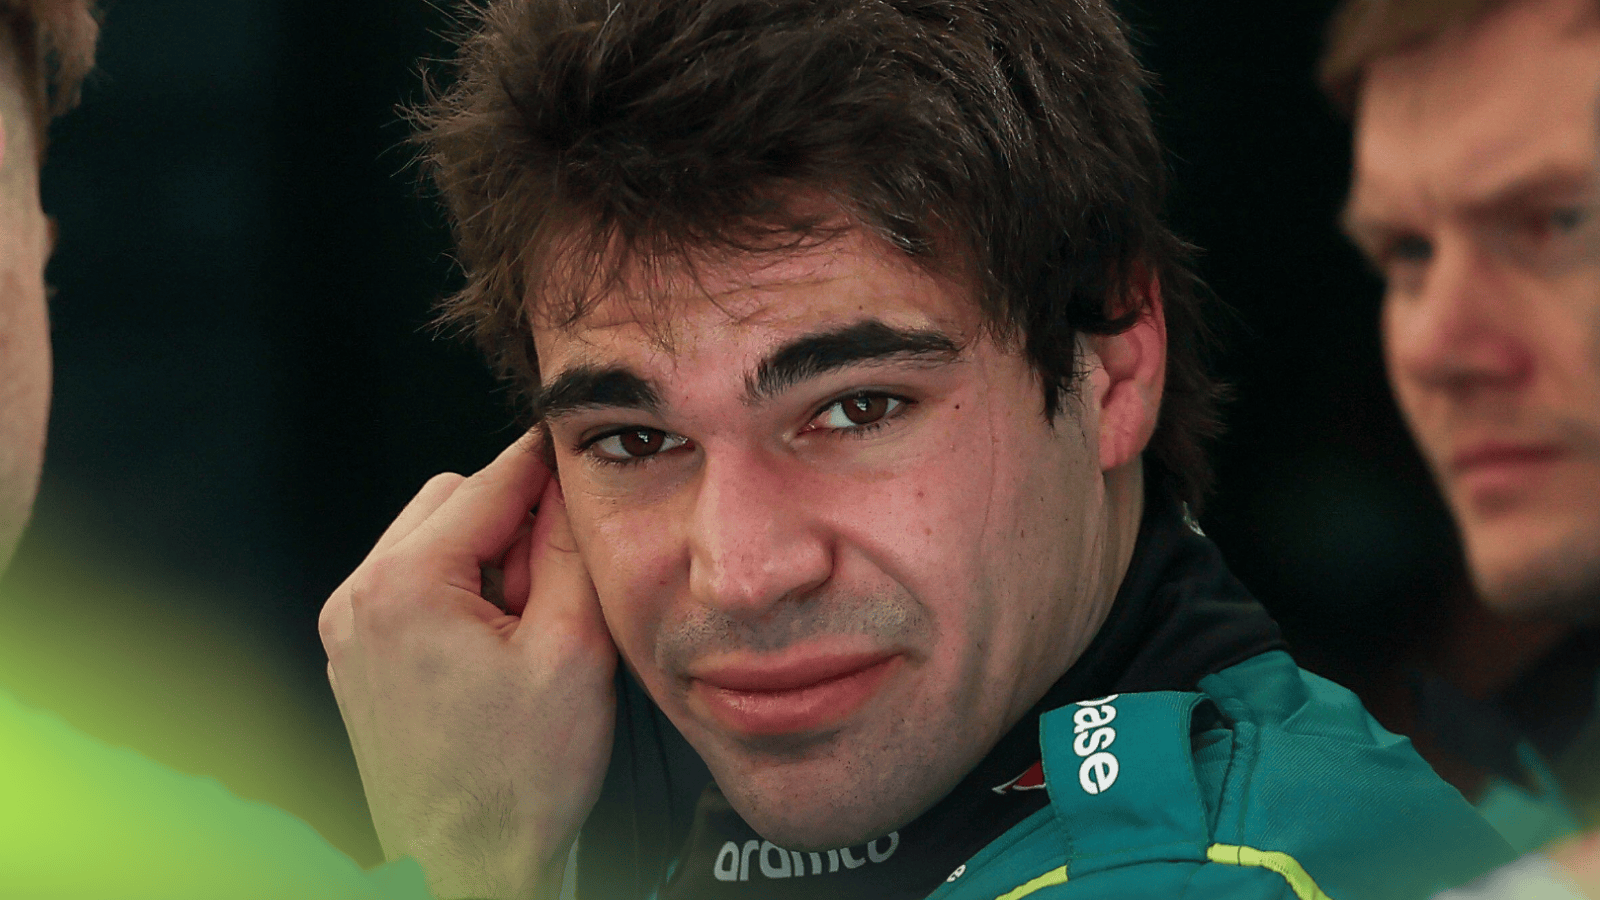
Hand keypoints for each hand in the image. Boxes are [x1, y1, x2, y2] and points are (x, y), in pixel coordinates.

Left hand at [320, 437, 615, 899]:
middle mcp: (362, 597)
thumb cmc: (515, 782)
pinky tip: (496, 644)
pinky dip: (458, 590)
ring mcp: (351, 629)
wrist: (464, 864)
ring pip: (428, 537)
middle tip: (558, 582)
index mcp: (408, 585)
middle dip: (511, 519)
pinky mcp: (357, 657)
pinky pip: (410, 584)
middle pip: (451, 498)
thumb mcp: (574, 650)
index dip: (549, 466)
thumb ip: (570, 550)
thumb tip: (567, 487)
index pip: (490, 482)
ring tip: (526, 624)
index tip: (586, 460)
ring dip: (484, 554)